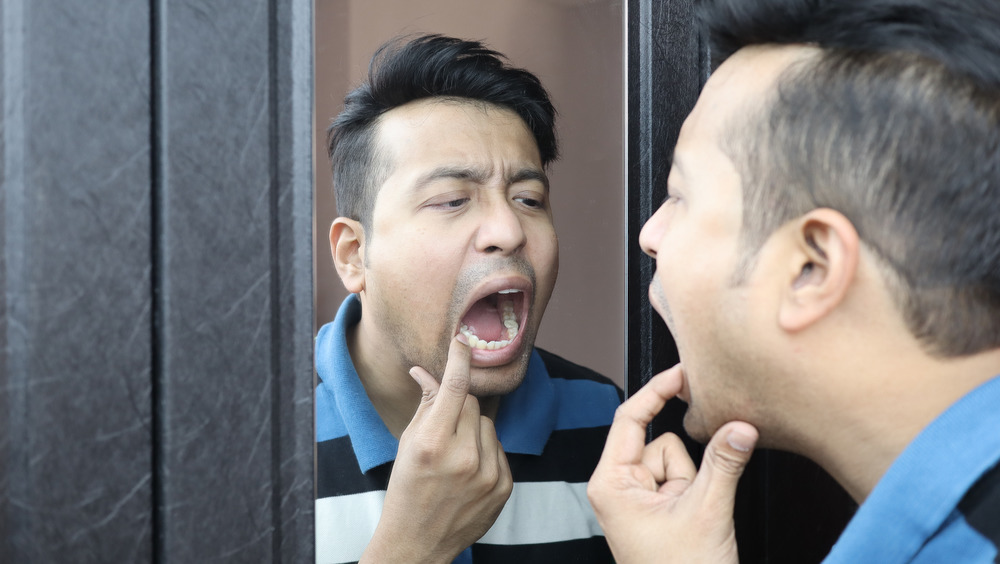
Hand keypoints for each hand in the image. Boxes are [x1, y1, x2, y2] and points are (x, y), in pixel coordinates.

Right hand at [361, 336, 512, 563]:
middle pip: (471, 404)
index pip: (454, 387)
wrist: (418, 543)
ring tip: (454, 457)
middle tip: (442, 427)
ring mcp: (488, 474)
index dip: (459, 359)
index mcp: (432, 444)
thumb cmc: (406, 489)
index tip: (463, 340)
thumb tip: (428, 370)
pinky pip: (499, 448)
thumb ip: (425, 405)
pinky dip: (485, 452)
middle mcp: (464, 457)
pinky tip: (467, 472)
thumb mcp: (407, 444)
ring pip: (487, 424)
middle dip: (457, 406)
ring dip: (472, 430)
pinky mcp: (504, 486)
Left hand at [587, 364, 757, 563]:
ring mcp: (638, 498)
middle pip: (659, 441)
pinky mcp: (658, 507)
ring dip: (694, 483)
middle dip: (685, 465)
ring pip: (677, 459)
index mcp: (610, 483)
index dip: (656, 390)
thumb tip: (742, 425)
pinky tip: (696, 520)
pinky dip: (697, 491)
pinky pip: (684, 478)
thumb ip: (723, 462)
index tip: (683, 372)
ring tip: (693, 518)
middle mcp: (618, 486)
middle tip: (694, 499)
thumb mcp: (706, 511)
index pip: (629, 419)